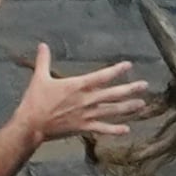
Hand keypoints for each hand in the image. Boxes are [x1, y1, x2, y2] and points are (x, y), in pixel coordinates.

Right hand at [10, 43, 147, 143]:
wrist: (31, 125)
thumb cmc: (35, 101)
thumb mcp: (39, 78)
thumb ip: (44, 60)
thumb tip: (42, 44)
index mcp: (78, 86)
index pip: (102, 76)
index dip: (116, 70)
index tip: (129, 65)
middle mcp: (87, 100)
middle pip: (113, 94)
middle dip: (131, 89)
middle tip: (145, 85)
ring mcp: (87, 114)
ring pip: (112, 110)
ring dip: (128, 107)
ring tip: (142, 104)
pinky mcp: (84, 127)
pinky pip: (102, 129)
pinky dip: (115, 130)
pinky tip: (127, 130)